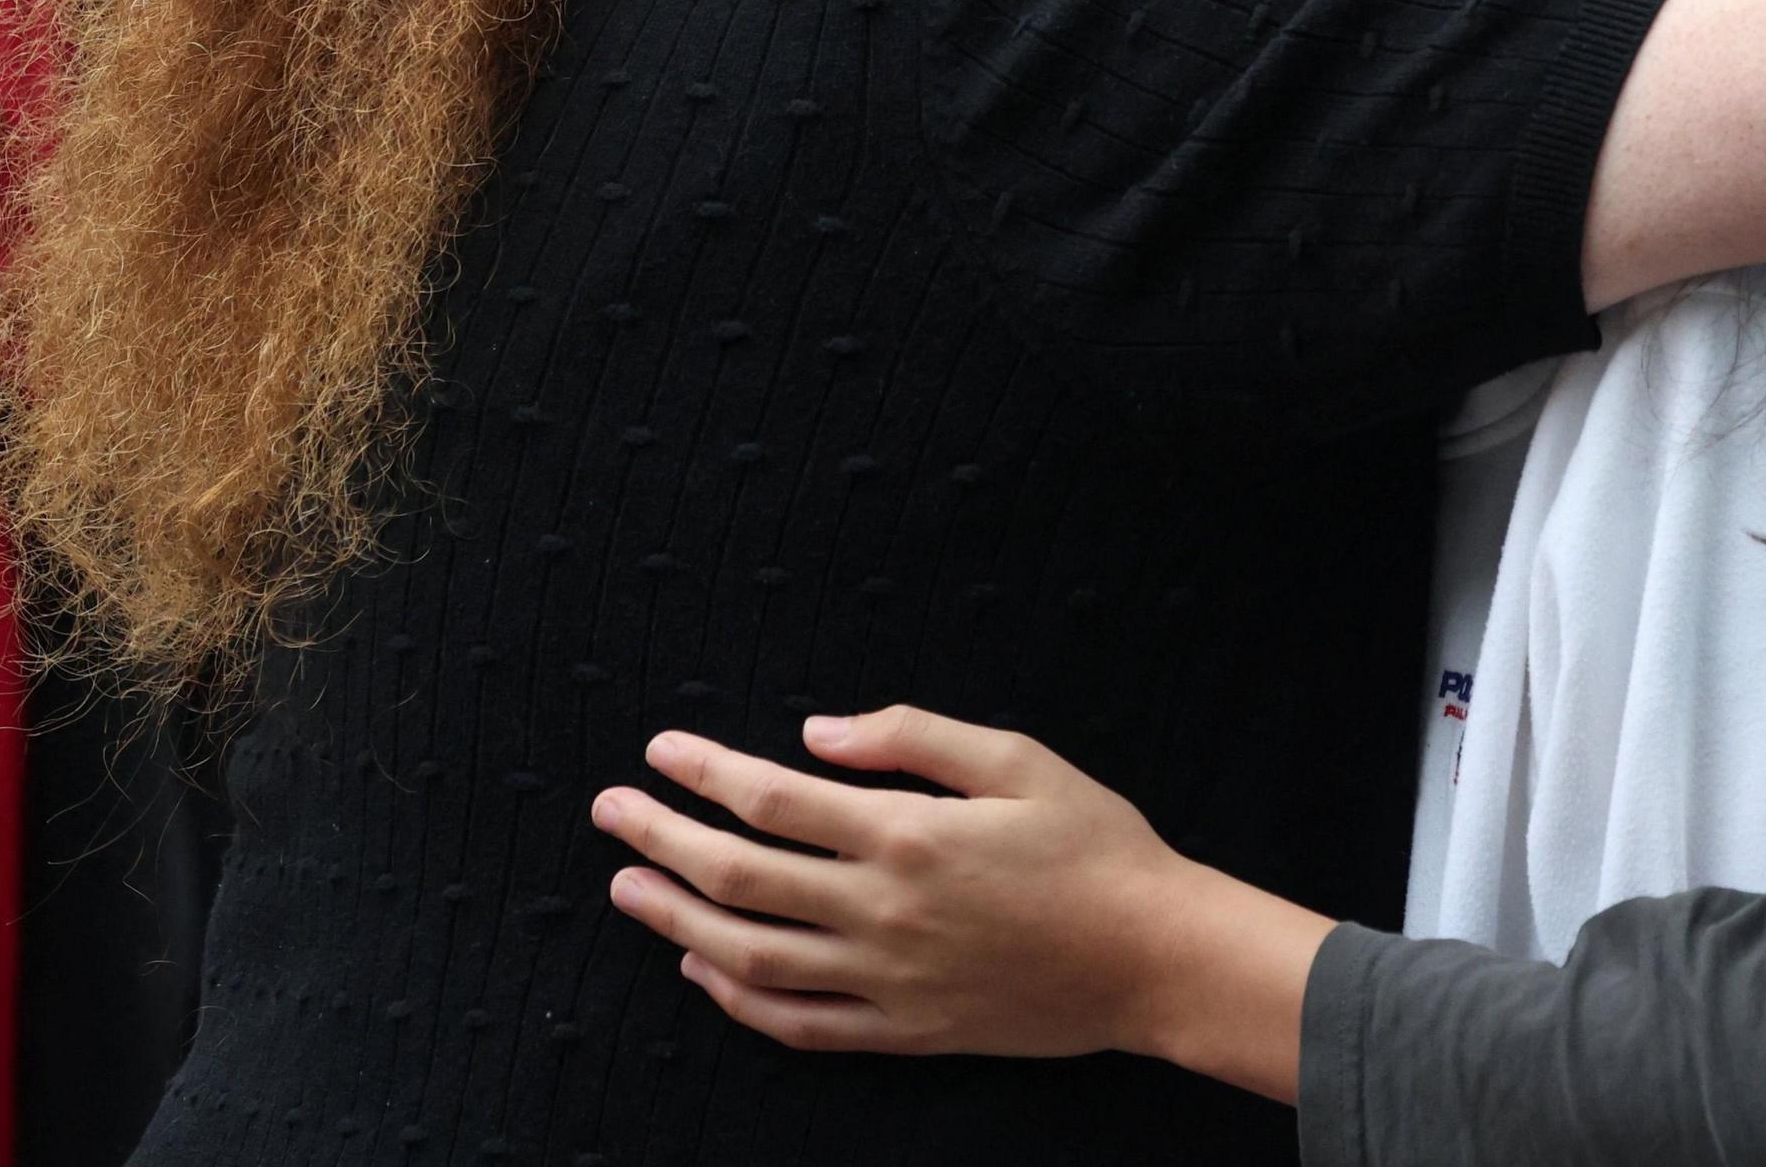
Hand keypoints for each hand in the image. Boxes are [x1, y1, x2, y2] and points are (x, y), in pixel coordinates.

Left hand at [594, 710, 1330, 1097]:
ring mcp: (887, 980)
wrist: (1154, 956)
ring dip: (677, 919)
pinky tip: (703, 970)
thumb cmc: (1096, 845)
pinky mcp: (905, 1032)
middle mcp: (882, 911)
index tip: (660, 750)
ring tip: (628, 891)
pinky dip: (738, 1002)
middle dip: (662, 838)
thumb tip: (815, 734)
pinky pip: (799, 1025)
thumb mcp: (1019, 758)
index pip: (771, 799)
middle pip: (740, 875)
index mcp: (907, 834)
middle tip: (611, 813)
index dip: (704, 771)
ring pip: (750, 956)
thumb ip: (913, 736)